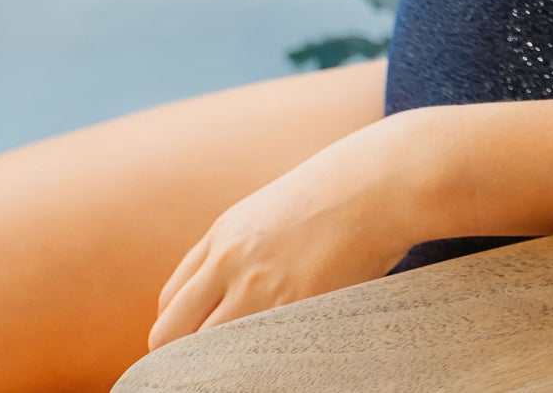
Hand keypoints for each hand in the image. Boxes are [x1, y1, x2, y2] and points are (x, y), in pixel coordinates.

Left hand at [147, 111, 452, 347]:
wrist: (382, 180)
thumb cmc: (341, 192)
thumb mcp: (277, 209)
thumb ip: (247, 247)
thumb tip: (233, 292)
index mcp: (224, 233)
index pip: (171, 301)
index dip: (176, 332)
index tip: (193, 347)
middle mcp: (229, 260)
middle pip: (170, 332)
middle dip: (179, 359)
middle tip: (203, 373)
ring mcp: (257, 287)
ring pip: (203, 353)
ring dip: (213, 368)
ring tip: (238, 372)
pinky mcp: (291, 309)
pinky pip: (249, 357)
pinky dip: (250, 369)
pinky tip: (266, 367)